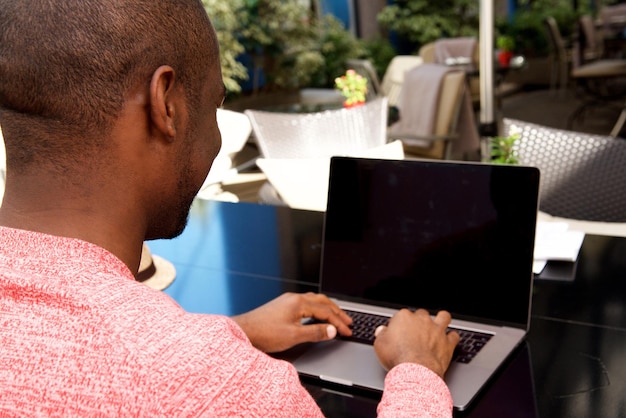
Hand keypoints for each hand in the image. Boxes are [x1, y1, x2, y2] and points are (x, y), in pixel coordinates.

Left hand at [232, 292, 352, 352]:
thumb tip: (331, 330)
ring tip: (336, 316)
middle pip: (322, 301)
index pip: (326, 311)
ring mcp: (287, 301)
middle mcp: (294, 298)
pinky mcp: (282, 306)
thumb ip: (315, 332)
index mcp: (299, 303)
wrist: (244, 331)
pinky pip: (306, 303)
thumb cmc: (264, 333)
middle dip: (337, 311)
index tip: (347, 331)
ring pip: (314, 300)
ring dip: (327, 308)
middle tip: (348, 321)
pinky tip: (316, 315)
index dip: (339, 322)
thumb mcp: (293, 336)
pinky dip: (317, 308)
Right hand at [373, 309, 458, 378]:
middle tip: (416, 331)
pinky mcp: (447, 342)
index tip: (398, 332)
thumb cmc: (397, 357)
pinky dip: (452, 338)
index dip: (400, 324)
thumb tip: (381, 331)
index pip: (402, 315)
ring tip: (439, 324)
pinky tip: (449, 340)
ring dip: (441, 320)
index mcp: (404, 317)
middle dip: (420, 321)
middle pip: (422, 314)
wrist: (415, 371)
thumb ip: (381, 335)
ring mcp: (436, 330)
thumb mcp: (380, 345)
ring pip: (443, 317)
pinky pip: (454, 335)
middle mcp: (421, 320)